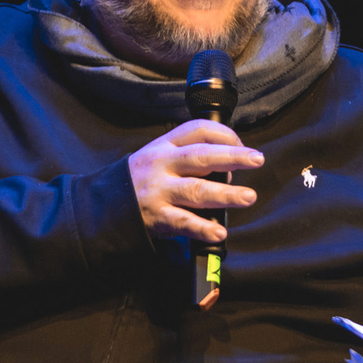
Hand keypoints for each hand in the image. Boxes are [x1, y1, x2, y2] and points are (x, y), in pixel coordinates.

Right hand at [127, 119, 263, 242]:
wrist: (105, 205)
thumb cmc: (143, 179)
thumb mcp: (160, 157)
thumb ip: (190, 157)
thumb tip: (229, 169)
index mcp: (165, 146)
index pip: (198, 130)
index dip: (225, 134)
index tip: (244, 145)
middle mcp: (162, 165)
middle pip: (201, 157)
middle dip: (233, 157)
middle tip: (257, 159)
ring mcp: (159, 191)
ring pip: (196, 190)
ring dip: (225, 194)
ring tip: (248, 197)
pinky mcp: (157, 217)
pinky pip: (183, 222)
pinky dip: (202, 228)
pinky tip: (219, 232)